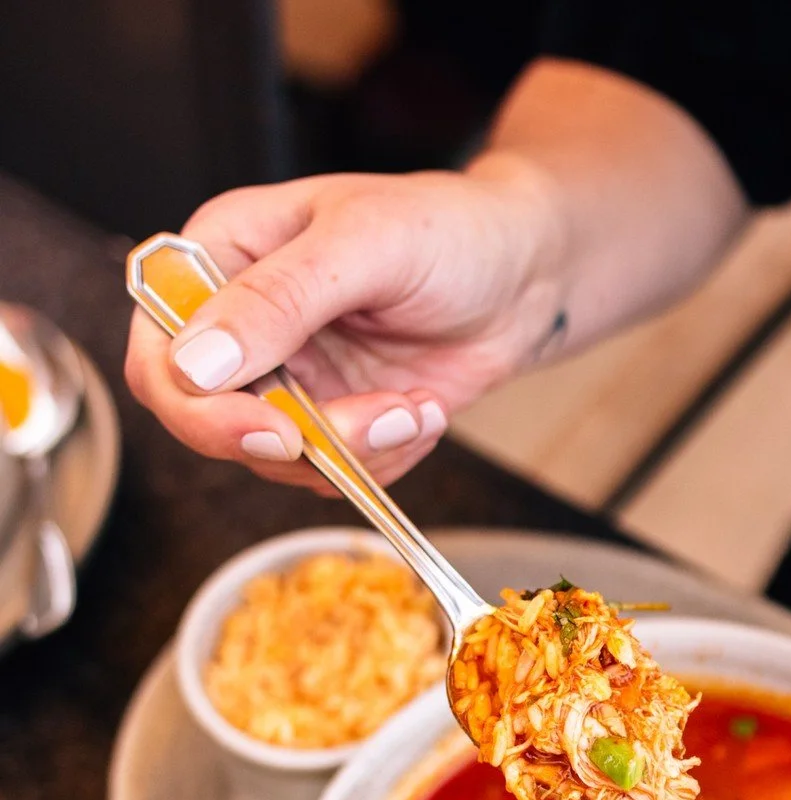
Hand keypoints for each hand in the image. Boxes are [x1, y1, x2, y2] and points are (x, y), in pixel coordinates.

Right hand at [124, 160, 565, 492]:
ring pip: (277, 461)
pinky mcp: (332, 419)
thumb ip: (278, 302)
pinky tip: (421, 413)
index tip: (272, 430)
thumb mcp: (363, 245)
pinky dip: (383, 459)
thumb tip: (198, 364)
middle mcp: (241, 323)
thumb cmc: (446, 230)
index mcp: (222, 256)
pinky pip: (332, 472)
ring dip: (354, 451)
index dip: (198, 406)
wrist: (523, 276)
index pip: (161, 351)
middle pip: (207, 422)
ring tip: (414, 408)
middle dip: (293, 442)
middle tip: (368, 430)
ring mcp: (287, 377)